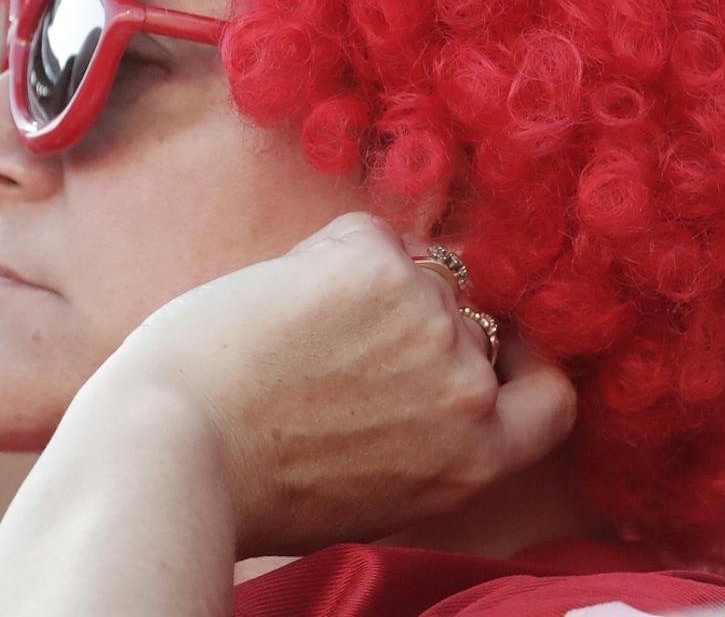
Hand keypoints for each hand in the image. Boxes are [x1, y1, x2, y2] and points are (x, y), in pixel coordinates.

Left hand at [78, 213, 576, 557]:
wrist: (174, 447)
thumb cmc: (252, 484)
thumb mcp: (377, 489)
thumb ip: (429, 437)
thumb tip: (431, 362)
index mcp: (472, 458)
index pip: (549, 402)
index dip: (523, 367)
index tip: (493, 352)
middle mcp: (465, 390)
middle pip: (465, 326)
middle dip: (411, 326)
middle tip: (332, 349)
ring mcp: (427, 319)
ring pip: (416, 273)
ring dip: (364, 287)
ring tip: (290, 338)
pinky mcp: (376, 263)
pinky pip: (364, 236)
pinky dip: (323, 256)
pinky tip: (277, 302)